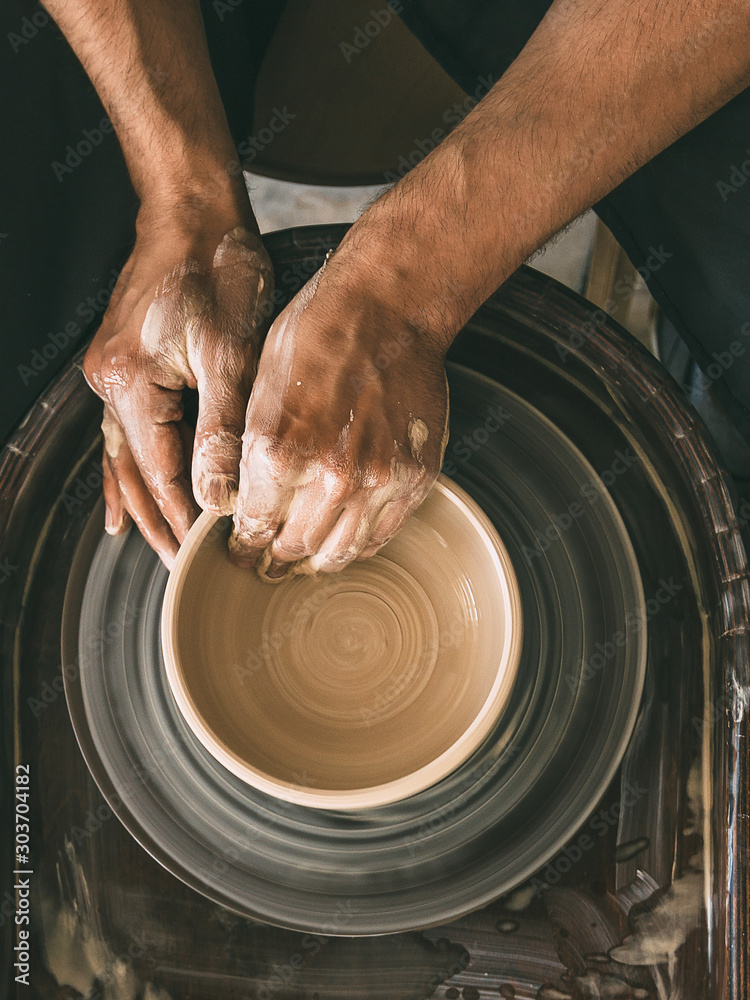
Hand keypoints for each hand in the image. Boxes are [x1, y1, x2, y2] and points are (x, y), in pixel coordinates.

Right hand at [83, 205, 273, 566]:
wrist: (193, 213)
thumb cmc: (217, 271)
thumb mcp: (229, 353)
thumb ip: (221, 430)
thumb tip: (219, 496)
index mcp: (133, 386)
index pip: (159, 474)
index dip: (182, 518)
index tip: (203, 554)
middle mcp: (111, 384)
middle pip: (132, 473)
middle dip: (156, 521)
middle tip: (175, 567)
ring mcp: (112, 373)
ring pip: (124, 456)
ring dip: (139, 500)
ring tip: (146, 544)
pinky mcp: (125, 363)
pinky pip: (124, 430)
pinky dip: (130, 466)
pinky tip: (126, 492)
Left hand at [229, 250, 449, 580]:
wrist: (389, 308)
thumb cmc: (318, 333)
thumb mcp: (259, 389)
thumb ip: (253, 455)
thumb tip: (243, 500)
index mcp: (278, 452)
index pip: (253, 527)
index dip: (243, 543)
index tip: (243, 548)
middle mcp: (329, 477)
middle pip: (294, 548)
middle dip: (276, 556)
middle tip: (270, 558)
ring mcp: (378, 482)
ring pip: (339, 553)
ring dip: (317, 559)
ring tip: (307, 556)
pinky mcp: (414, 479)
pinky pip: (382, 535)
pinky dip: (359, 543)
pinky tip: (345, 534)